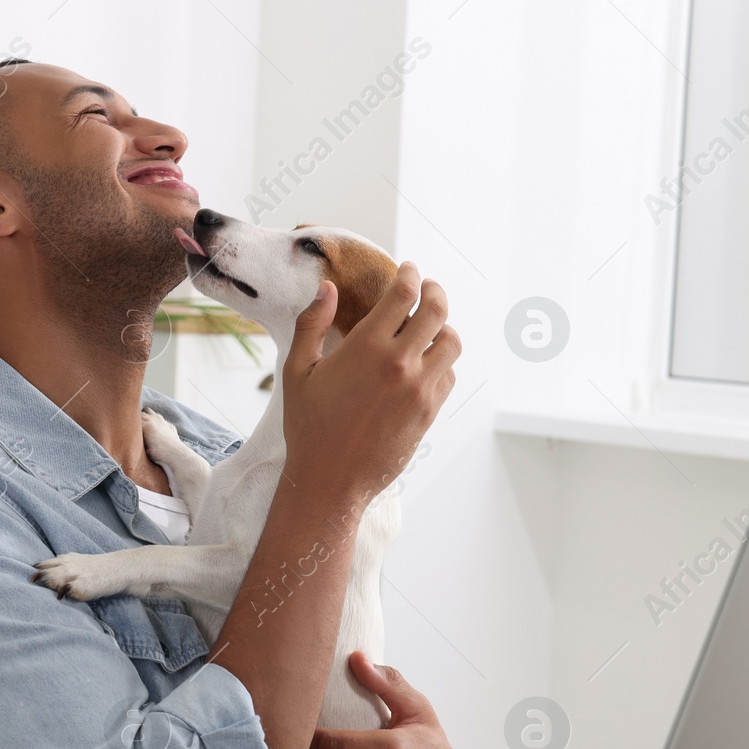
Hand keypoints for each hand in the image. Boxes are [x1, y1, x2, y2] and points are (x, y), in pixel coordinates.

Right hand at [279, 266, 458, 507]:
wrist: (330, 480)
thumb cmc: (308, 426)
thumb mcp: (297, 371)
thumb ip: (311, 323)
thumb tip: (327, 288)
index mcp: (367, 347)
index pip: (404, 293)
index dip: (410, 274)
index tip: (409, 269)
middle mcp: (400, 364)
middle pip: (438, 310)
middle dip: (435, 291)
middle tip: (429, 287)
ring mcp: (420, 389)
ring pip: (451, 343)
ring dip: (444, 328)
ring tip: (431, 327)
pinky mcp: (429, 412)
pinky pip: (448, 376)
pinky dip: (442, 363)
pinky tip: (425, 364)